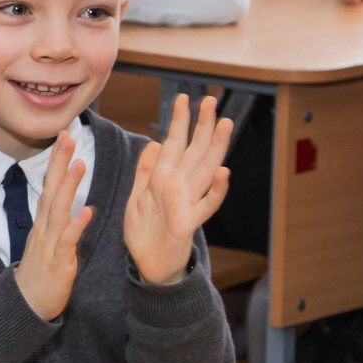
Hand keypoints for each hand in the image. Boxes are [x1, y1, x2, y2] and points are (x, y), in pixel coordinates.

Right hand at [12, 132, 93, 320]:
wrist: (26, 306)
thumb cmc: (40, 274)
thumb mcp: (49, 243)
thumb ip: (59, 223)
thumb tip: (72, 204)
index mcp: (44, 223)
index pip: (50, 186)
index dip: (57, 162)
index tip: (64, 137)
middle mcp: (44, 228)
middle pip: (51, 190)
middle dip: (59, 163)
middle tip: (67, 136)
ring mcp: (49, 244)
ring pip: (58, 211)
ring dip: (68, 187)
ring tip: (79, 164)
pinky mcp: (57, 262)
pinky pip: (67, 241)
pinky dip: (76, 226)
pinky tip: (87, 212)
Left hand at [123, 94, 233, 285]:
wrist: (148, 265)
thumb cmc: (145, 232)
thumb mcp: (137, 197)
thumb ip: (146, 171)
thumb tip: (155, 143)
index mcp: (165, 178)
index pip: (175, 143)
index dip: (180, 121)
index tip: (184, 98)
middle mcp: (180, 186)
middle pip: (195, 150)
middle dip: (202, 125)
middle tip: (210, 99)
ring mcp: (186, 202)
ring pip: (205, 170)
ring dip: (216, 148)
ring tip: (225, 124)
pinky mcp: (188, 222)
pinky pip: (205, 205)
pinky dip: (215, 191)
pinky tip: (223, 174)